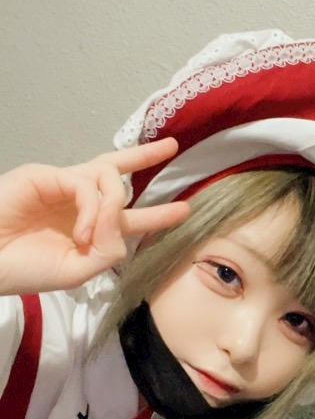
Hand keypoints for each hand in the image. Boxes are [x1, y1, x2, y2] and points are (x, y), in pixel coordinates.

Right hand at [0, 138, 190, 294]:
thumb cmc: (25, 270)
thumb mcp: (78, 271)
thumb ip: (109, 249)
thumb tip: (120, 216)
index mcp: (88, 227)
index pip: (127, 215)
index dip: (157, 213)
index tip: (184, 210)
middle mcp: (77, 202)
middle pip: (115, 170)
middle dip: (144, 157)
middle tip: (170, 147)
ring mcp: (61, 186)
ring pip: (107, 176)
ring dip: (112, 206)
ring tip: (90, 237)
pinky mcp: (45, 175)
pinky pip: (85, 184)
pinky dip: (91, 209)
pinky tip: (81, 232)